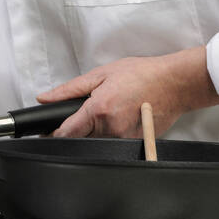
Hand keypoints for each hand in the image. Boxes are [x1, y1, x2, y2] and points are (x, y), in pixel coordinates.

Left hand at [35, 48, 218, 138]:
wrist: (174, 82)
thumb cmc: (141, 74)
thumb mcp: (101, 74)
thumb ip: (69, 89)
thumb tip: (45, 98)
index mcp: (99, 109)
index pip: (66, 133)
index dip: (54, 133)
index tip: (49, 132)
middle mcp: (111, 128)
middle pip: (81, 139)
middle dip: (79, 128)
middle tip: (92, 109)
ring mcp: (125, 139)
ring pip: (98, 143)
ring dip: (97, 131)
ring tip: (111, 109)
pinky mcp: (136, 145)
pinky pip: (115, 144)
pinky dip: (113, 133)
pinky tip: (123, 117)